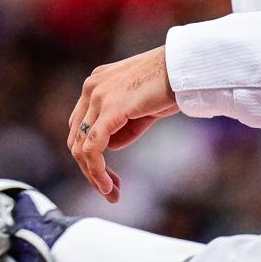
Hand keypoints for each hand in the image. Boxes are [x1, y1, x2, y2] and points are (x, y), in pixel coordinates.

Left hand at [66, 46, 177, 202]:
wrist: (184, 69)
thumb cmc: (171, 84)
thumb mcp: (142, 108)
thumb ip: (123, 125)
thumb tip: (110, 147)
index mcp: (97, 84)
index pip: (82, 126)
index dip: (91, 154)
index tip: (110, 175)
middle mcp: (91, 88)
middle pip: (77, 138)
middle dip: (90, 168)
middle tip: (110, 190)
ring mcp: (97, 97)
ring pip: (81, 146)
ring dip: (93, 174)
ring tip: (110, 192)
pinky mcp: (108, 109)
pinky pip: (93, 147)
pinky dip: (96, 170)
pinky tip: (107, 185)